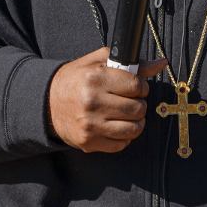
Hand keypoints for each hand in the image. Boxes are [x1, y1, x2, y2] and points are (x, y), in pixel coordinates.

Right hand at [47, 47, 166, 153]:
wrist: (46, 103)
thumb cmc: (75, 80)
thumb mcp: (97, 63)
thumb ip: (129, 62)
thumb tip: (160, 63)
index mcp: (94, 79)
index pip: (136, 85)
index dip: (141, 86)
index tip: (136, 87)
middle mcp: (92, 102)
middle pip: (137, 108)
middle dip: (139, 104)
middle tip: (131, 101)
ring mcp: (90, 125)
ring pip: (133, 129)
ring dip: (136, 122)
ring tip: (128, 115)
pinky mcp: (89, 142)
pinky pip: (121, 144)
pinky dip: (124, 137)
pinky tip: (116, 126)